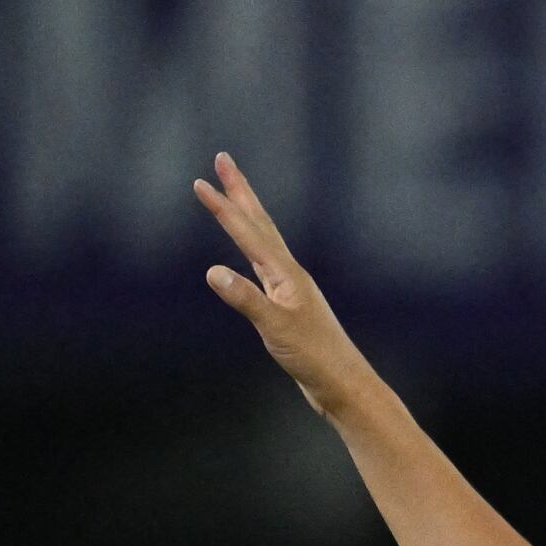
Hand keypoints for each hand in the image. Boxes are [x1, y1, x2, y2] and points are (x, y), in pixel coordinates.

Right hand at [194, 156, 381, 417]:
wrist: (344, 386)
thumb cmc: (315, 359)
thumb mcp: (276, 328)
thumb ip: (246, 299)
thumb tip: (213, 271)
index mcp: (286, 274)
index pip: (248, 232)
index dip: (223, 207)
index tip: (201, 182)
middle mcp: (290, 274)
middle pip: (260, 223)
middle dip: (240, 191)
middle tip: (223, 159)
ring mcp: (290, 289)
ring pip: (264, 240)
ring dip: (247, 214)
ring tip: (233, 192)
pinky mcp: (289, 306)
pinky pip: (264, 264)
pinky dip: (252, 248)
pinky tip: (249, 251)